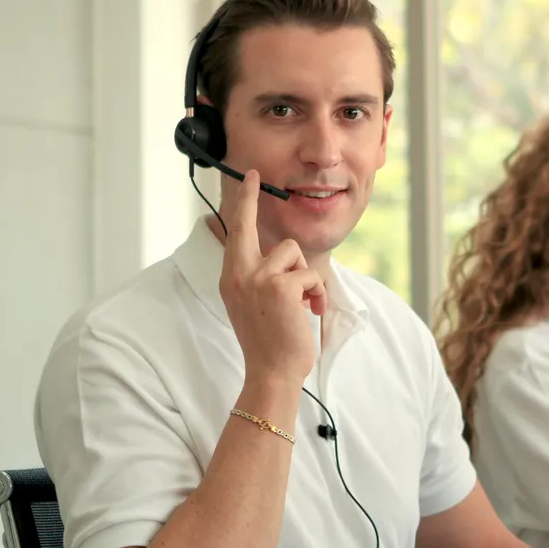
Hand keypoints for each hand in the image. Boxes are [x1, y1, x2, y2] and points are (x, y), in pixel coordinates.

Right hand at [219, 169, 326, 383]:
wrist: (271, 371)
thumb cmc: (270, 342)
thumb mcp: (256, 304)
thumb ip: (261, 277)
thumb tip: (283, 256)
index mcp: (232, 278)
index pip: (234, 234)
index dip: (242, 204)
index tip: (247, 179)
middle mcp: (238, 274)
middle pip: (247, 224)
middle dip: (248, 198)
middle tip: (253, 176)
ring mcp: (257, 278)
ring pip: (293, 252)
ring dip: (306, 275)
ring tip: (303, 301)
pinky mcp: (280, 287)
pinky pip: (310, 274)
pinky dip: (316, 292)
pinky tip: (310, 310)